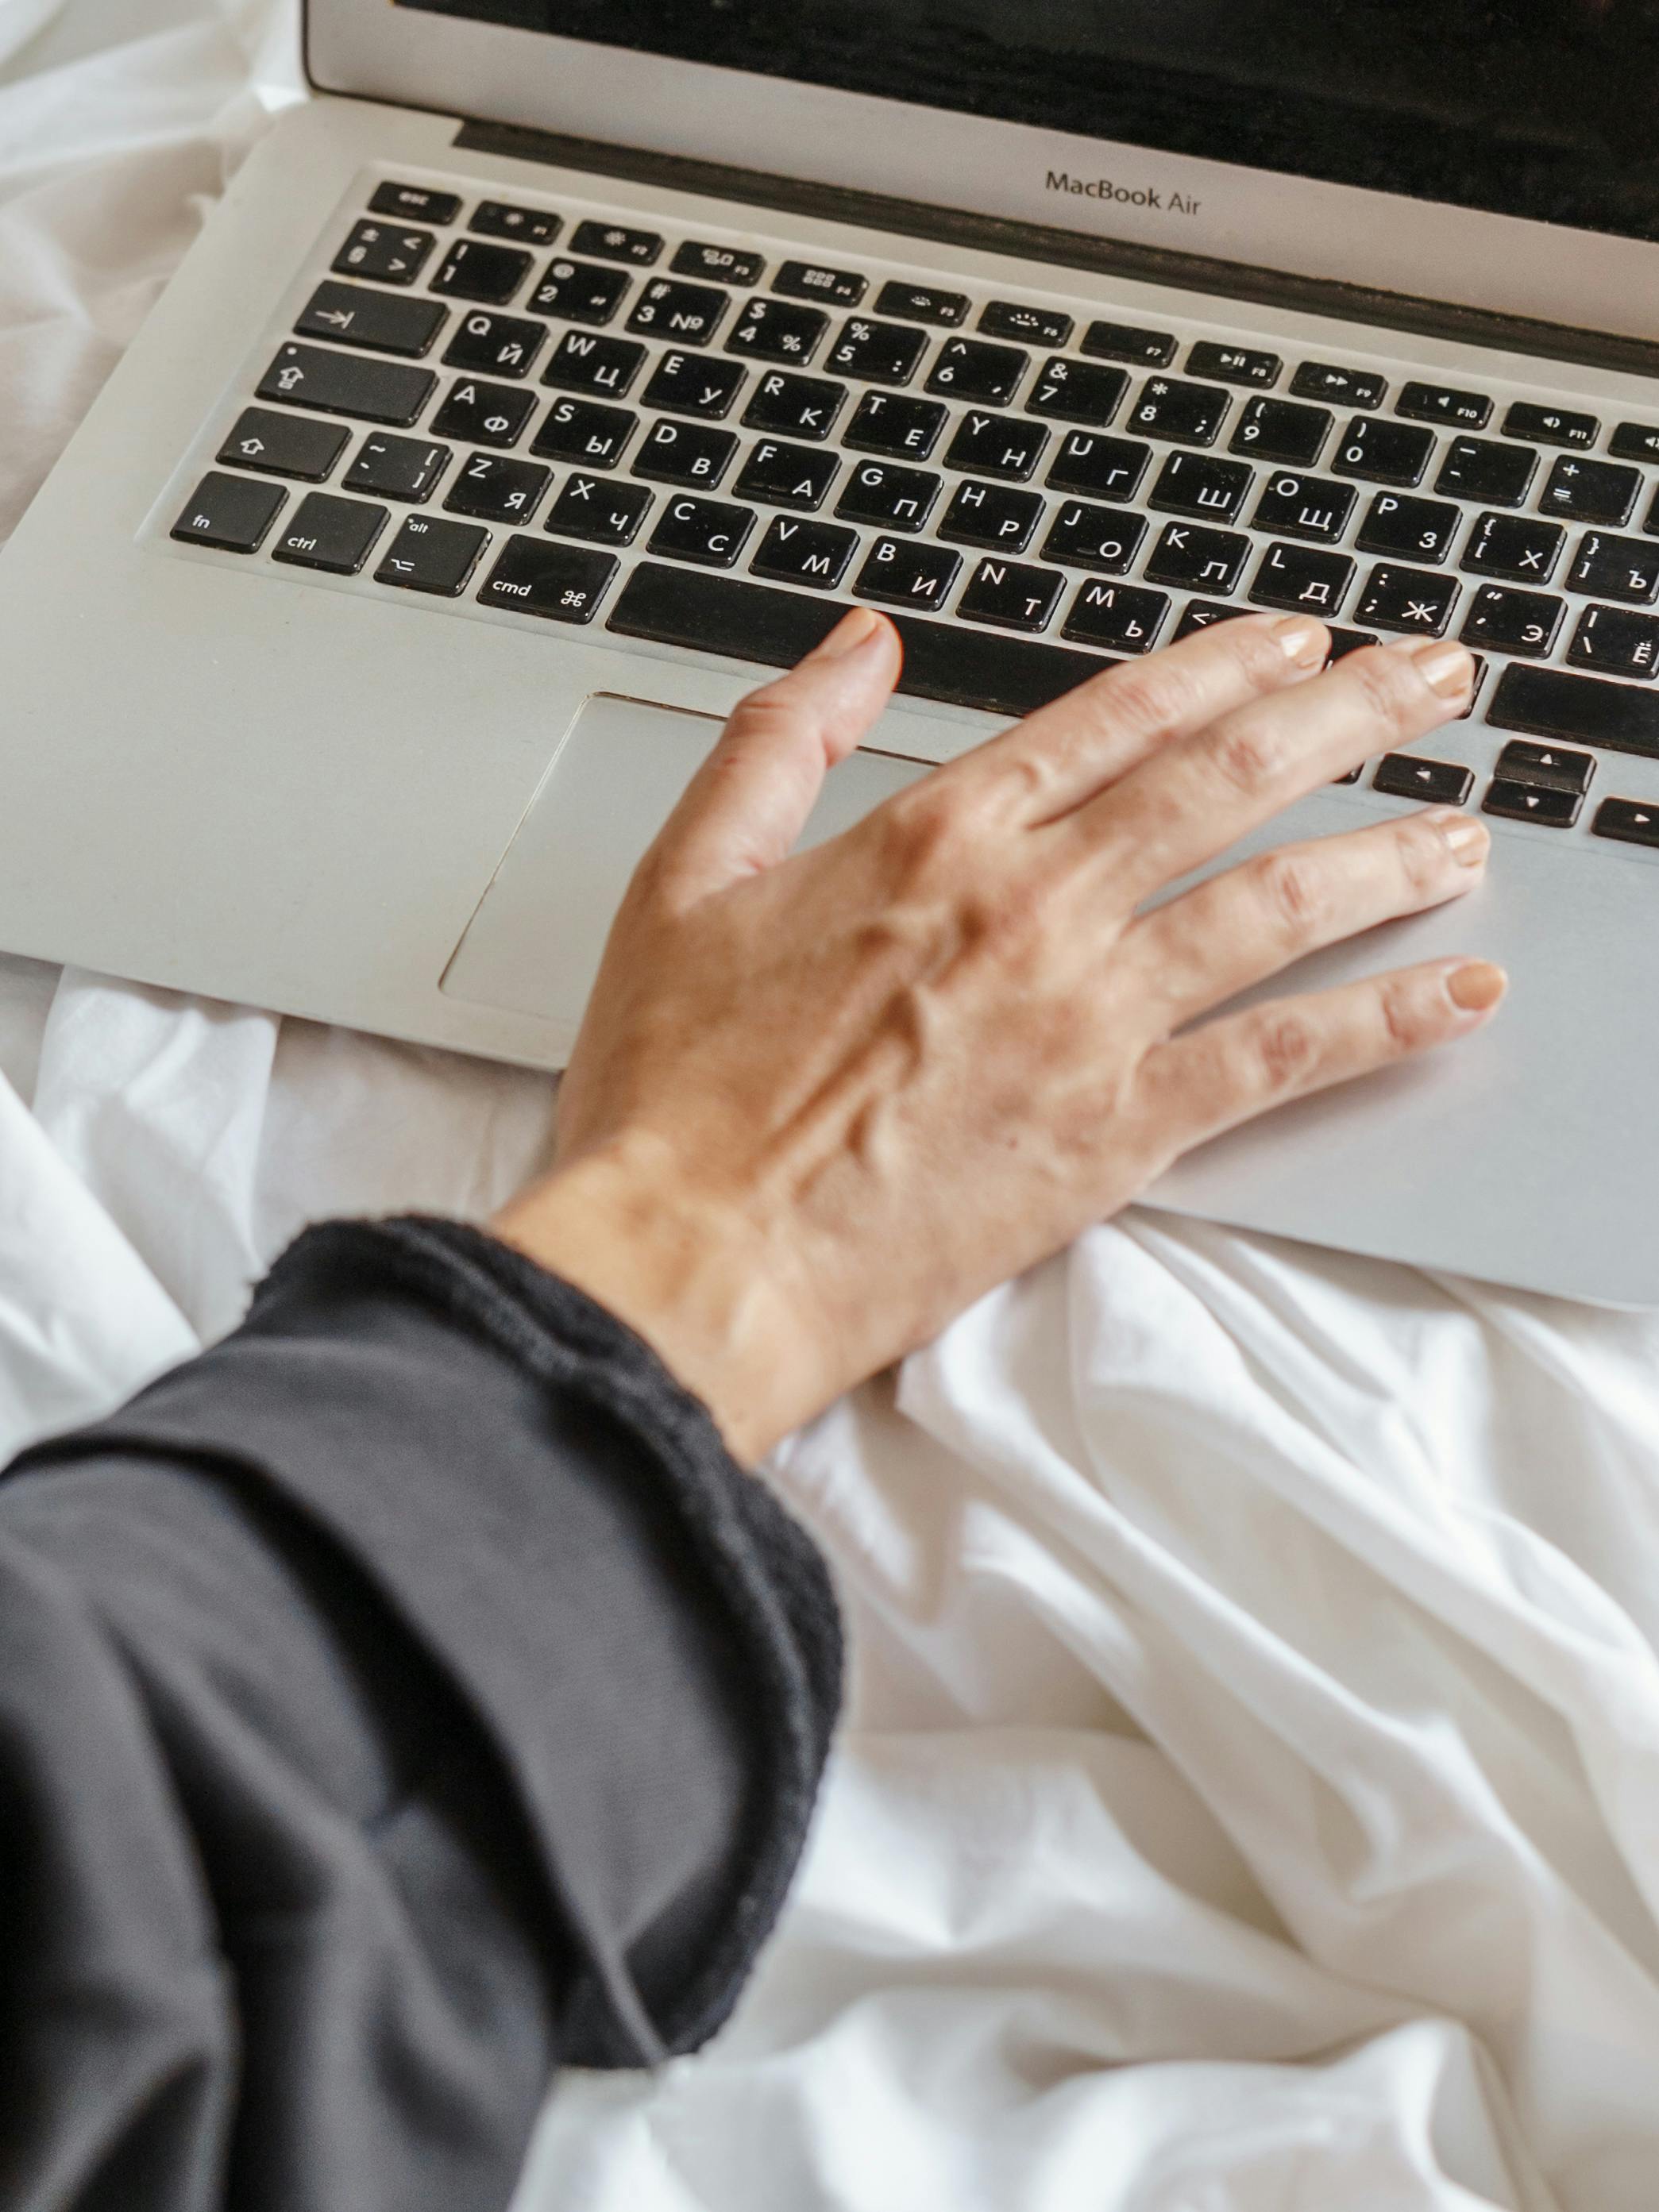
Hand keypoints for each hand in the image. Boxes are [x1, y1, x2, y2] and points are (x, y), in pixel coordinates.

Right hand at [493, 607, 1497, 1460]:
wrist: (694, 1256)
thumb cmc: (675, 1091)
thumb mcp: (686, 875)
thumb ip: (778, 739)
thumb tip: (859, 643)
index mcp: (936, 839)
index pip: (1118, 718)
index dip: (1223, 667)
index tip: (1294, 642)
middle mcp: (1034, 908)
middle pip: (1229, 780)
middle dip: (1350, 714)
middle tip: (1433, 681)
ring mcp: (1088, 1018)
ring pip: (1278, 903)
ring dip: (1387, 854)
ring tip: (1466, 829)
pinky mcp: (1118, 1131)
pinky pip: (1280, 1058)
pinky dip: (1380, 1022)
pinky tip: (1454, 996)